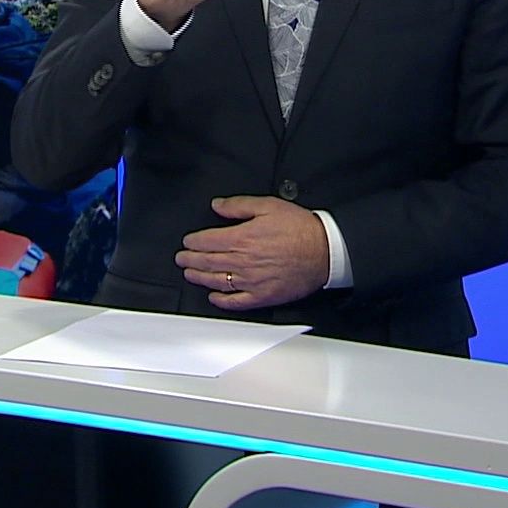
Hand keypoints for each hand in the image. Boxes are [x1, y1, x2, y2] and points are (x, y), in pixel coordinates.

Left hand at [175, 196, 328, 310]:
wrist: (325, 251)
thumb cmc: (300, 228)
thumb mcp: (268, 206)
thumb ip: (239, 205)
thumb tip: (217, 206)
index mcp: (243, 238)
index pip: (207, 241)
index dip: (193, 242)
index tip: (187, 242)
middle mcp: (244, 261)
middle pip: (208, 262)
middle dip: (190, 260)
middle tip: (181, 258)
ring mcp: (252, 281)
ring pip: (217, 281)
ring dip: (199, 278)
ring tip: (190, 273)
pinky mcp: (263, 296)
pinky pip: (237, 302)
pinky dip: (222, 301)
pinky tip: (214, 296)